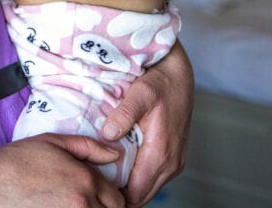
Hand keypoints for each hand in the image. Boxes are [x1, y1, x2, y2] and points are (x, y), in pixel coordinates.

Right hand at [0, 133, 125, 207]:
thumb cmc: (17, 161)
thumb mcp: (53, 142)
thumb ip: (88, 147)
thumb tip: (115, 155)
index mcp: (85, 181)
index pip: (118, 199)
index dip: (111, 197)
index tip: (100, 195)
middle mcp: (82, 205)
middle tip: (85, 200)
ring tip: (73, 204)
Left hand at [102, 41, 193, 206]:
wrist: (179, 75)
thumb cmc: (160, 83)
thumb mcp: (140, 94)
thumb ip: (124, 115)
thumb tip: (107, 134)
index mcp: (161, 154)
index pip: (135, 194)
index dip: (113, 193)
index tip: (93, 182)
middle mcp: (171, 164)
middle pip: (140, 197)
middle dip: (118, 193)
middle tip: (93, 179)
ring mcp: (174, 162)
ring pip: (147, 189)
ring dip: (128, 186)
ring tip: (103, 172)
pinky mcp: (173, 157)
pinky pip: (153, 178)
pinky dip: (137, 177)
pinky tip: (119, 164)